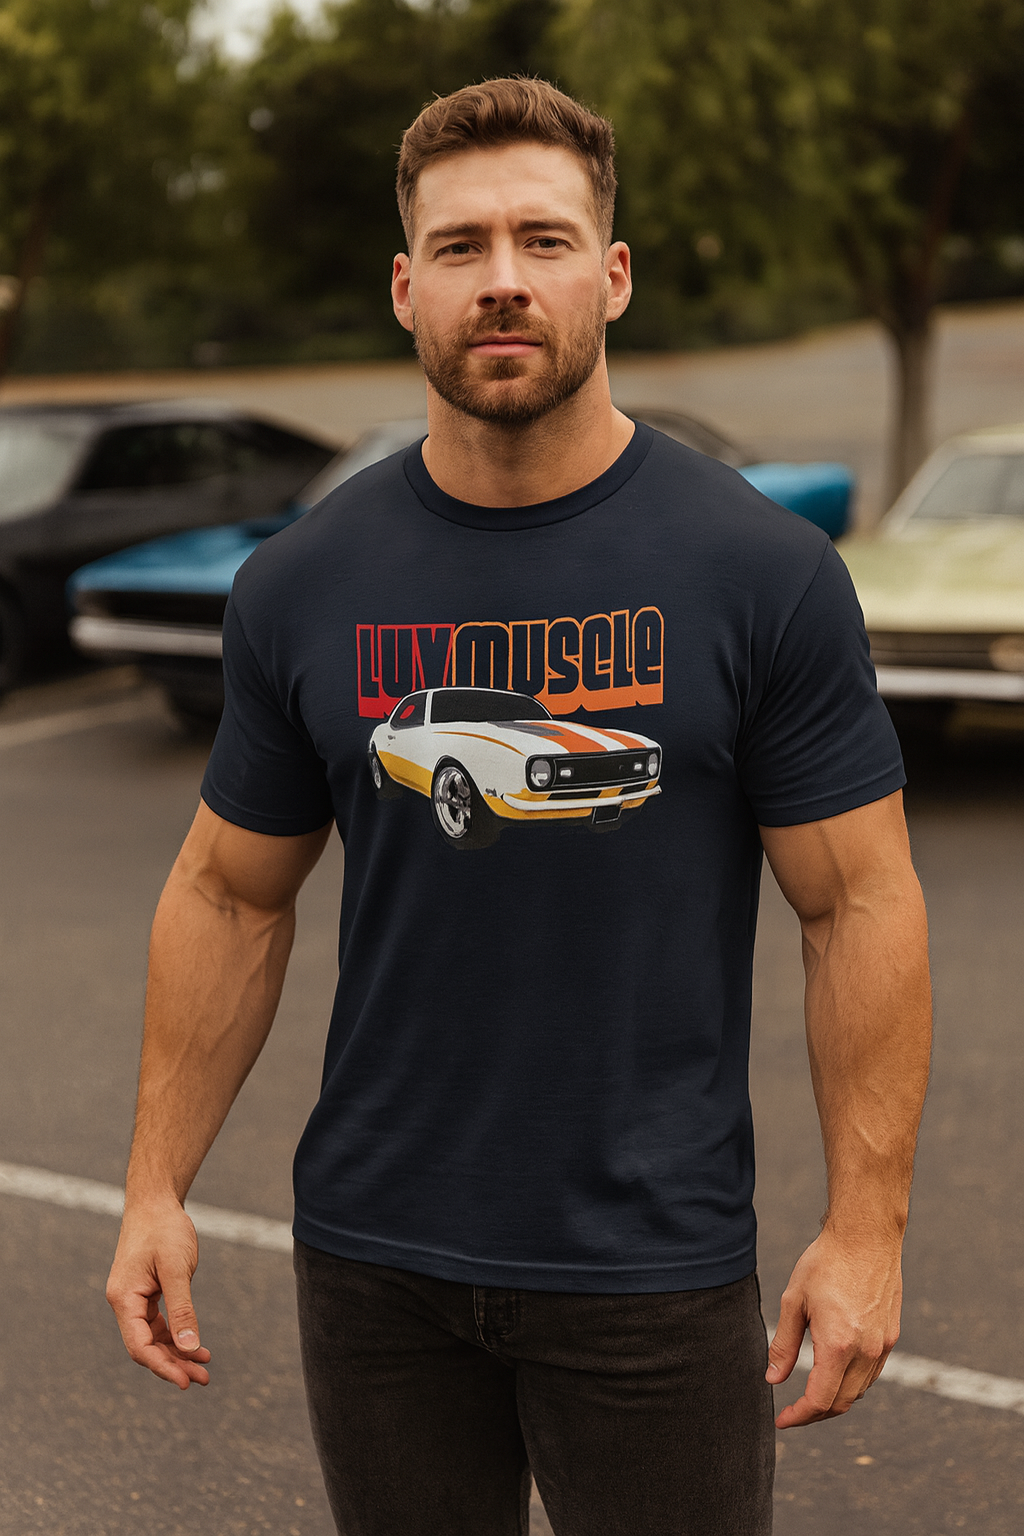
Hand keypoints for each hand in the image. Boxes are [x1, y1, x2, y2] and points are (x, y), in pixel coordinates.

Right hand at [106, 1198, 211, 1389]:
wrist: (155, 1202)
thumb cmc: (164, 1229)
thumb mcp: (176, 1268)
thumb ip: (182, 1308)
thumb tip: (190, 1346)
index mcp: (124, 1298)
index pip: (140, 1346)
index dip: (163, 1367)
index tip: (187, 1381)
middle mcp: (125, 1303)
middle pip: (146, 1347)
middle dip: (174, 1364)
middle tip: (203, 1379)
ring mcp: (134, 1299)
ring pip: (153, 1338)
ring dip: (177, 1353)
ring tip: (204, 1367)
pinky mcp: (146, 1294)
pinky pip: (158, 1324)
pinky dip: (176, 1335)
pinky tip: (196, 1345)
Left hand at [767, 1226, 901, 1427]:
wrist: (866, 1235)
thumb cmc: (826, 1262)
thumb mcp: (793, 1300)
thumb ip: (784, 1345)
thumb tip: (773, 1379)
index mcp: (839, 1345)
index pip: (819, 1400)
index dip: (798, 1416)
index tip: (781, 1419)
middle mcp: (866, 1351)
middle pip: (841, 1403)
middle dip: (814, 1413)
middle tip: (792, 1411)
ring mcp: (883, 1345)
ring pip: (858, 1391)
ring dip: (834, 1400)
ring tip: (810, 1394)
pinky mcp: (891, 1336)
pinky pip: (872, 1374)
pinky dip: (852, 1383)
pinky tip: (835, 1372)